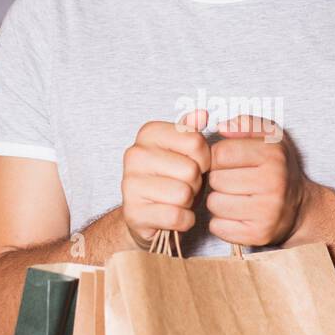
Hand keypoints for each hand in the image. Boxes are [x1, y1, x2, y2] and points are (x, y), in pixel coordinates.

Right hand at [122, 109, 210, 246]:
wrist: (147, 214)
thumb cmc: (171, 179)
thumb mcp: (185, 152)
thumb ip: (192, 132)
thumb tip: (202, 114)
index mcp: (148, 133)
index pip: (196, 141)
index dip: (205, 159)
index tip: (195, 165)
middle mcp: (134, 154)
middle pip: (191, 170)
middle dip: (195, 183)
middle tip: (184, 185)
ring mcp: (129, 184)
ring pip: (183, 194)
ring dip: (189, 202)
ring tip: (177, 199)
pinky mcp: (133, 213)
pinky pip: (176, 216)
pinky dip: (184, 220)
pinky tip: (175, 216)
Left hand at [206, 114, 311, 246]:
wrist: (301, 208)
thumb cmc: (279, 168)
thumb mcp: (271, 137)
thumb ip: (246, 124)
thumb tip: (221, 126)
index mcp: (274, 155)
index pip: (221, 153)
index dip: (217, 156)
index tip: (227, 161)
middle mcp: (274, 184)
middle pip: (215, 179)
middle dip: (218, 179)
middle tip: (233, 180)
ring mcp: (267, 213)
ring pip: (214, 204)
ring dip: (218, 200)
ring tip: (235, 196)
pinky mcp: (258, 235)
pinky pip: (217, 226)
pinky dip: (221, 221)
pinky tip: (236, 214)